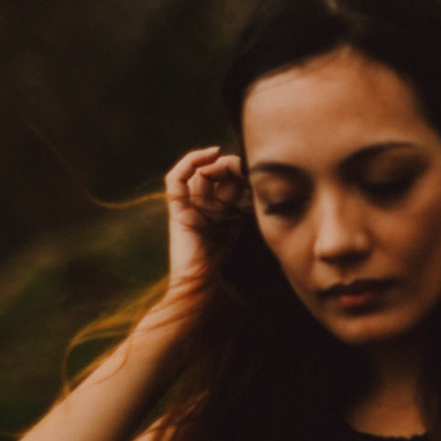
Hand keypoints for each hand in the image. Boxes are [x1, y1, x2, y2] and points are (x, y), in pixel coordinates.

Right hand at [163, 146, 246, 303]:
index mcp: (218, 212)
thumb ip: (248, 208)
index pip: (227, 182)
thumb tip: (266, 186)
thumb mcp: (243, 227)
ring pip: (198, 173)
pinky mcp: (177, 210)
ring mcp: (188, 207)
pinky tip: (210, 154)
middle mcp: (201, 207)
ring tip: (231, 162)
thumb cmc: (224, 265)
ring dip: (216, 162)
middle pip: (214, 174)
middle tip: (247, 166)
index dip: (241, 171)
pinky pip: (174, 180)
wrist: (202, 285)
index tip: (258, 169)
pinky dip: (189, 162)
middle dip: (231, 166)